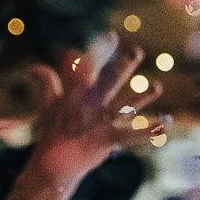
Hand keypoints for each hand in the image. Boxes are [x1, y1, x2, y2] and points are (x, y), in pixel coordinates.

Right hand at [20, 34, 158, 199]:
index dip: (99, 50)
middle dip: (123, 66)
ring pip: (124, 105)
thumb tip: (34, 67)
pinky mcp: (107, 138)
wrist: (53, 163)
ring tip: (158, 86)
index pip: (87, 67)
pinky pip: (131, 135)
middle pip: (109, 81)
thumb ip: (46, 83)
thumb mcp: (48, 105)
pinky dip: (148, 132)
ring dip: (142, 96)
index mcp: (76, 94)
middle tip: (137, 51)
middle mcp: (90, 105)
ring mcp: (100, 121)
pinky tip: (164, 125)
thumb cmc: (52, 132)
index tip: (111, 36)